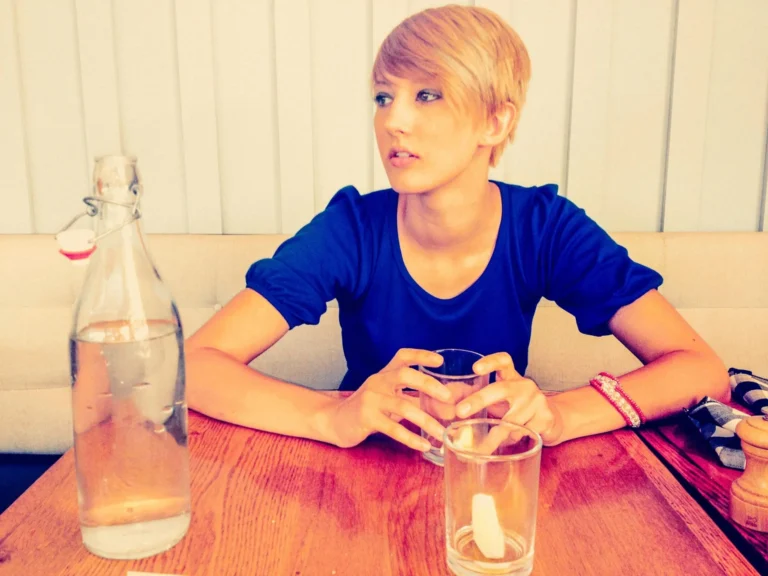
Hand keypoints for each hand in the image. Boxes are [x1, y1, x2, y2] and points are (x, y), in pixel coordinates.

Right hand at [327, 349, 451, 450]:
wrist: (335, 422)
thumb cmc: (367, 410)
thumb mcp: (388, 398)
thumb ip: (411, 398)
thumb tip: (443, 407)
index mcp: (385, 375)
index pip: (403, 356)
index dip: (421, 355)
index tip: (439, 361)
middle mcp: (377, 382)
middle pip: (404, 375)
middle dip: (429, 385)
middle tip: (448, 398)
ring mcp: (370, 399)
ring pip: (402, 406)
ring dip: (425, 420)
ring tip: (442, 432)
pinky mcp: (366, 418)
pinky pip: (393, 428)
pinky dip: (411, 438)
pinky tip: (423, 445)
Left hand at [455, 352, 563, 445]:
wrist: (552, 419)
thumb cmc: (518, 408)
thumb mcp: (502, 400)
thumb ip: (482, 401)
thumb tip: (450, 411)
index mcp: (512, 377)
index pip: (503, 361)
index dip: (489, 362)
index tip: (474, 368)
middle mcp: (525, 385)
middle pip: (501, 389)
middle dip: (478, 400)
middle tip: (459, 411)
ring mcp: (537, 401)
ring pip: (510, 420)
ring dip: (495, 436)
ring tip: (484, 447)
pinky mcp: (546, 417)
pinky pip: (522, 433)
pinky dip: (511, 441)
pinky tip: (509, 443)